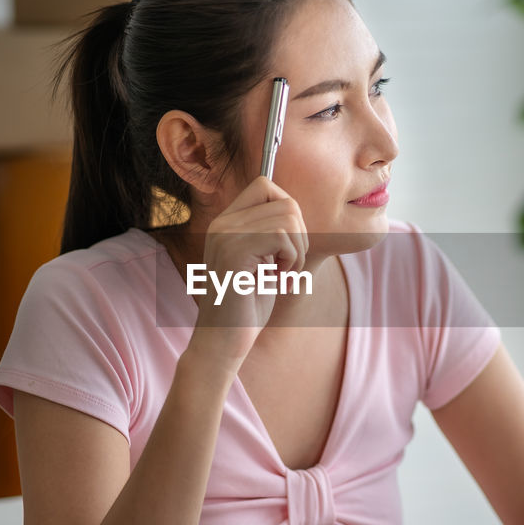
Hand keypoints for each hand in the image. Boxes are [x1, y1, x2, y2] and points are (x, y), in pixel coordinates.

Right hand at [187, 176, 307, 364]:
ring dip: (298, 251)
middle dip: (300, 236)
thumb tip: (295, 211)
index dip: (288, 212)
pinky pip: (283, 236)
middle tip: (288, 266)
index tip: (286, 246)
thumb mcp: (263, 261)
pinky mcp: (234, 251)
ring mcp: (226, 234)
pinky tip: (278, 281)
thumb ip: (271, 233)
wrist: (224, 339)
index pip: (265, 185)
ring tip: (283, 275)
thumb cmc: (247, 306)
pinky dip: (292, 261)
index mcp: (226, 222)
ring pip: (289, 218)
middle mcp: (222, 222)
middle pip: (285, 200)